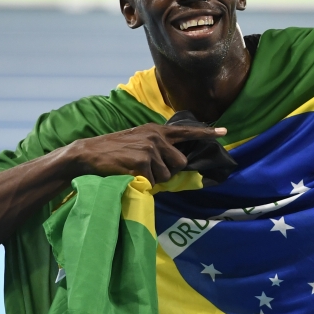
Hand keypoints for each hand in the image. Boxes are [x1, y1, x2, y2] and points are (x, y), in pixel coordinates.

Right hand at [66, 123, 226, 184]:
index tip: (225, 132)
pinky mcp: (142, 160)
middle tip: (147, 169)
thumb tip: (177, 163)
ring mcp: (150, 148)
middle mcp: (156, 136)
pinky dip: (142, 183)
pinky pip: (153, 181)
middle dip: (168, 171)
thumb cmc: (114, 151)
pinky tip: (129, 174)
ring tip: (135, 170)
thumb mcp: (138, 140)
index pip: (186, 131)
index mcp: (156, 130)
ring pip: (166, 175)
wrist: (88, 153)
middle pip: (180, 163)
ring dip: (153, 179)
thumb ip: (158, 146)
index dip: (206, 133)